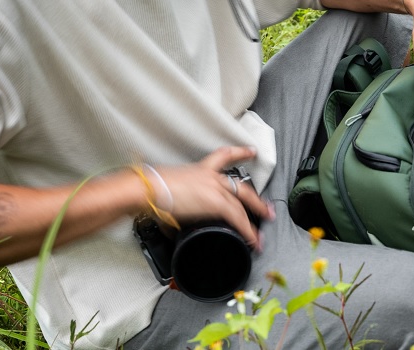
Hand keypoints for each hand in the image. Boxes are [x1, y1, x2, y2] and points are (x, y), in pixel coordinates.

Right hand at [154, 147, 273, 250]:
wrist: (147, 188)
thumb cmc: (150, 189)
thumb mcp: (169, 189)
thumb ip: (176, 202)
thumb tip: (170, 219)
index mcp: (199, 169)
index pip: (224, 156)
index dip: (240, 152)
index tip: (251, 151)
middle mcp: (211, 176)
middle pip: (241, 186)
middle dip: (256, 200)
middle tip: (266, 208)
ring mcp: (215, 188)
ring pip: (243, 204)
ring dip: (254, 219)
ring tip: (261, 235)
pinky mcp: (216, 203)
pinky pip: (238, 218)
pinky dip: (247, 231)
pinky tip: (252, 239)